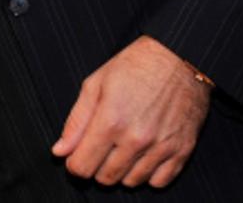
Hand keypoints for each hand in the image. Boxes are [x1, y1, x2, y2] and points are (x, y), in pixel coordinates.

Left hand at [51, 36, 209, 187]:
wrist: (178, 59)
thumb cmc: (134, 67)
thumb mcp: (95, 85)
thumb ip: (76, 122)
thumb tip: (60, 151)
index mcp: (111, 121)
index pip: (82, 166)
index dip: (74, 164)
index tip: (76, 157)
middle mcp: (136, 139)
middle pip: (106, 178)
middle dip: (96, 168)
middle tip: (99, 149)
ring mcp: (161, 147)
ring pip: (132, 182)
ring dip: (121, 171)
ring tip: (121, 149)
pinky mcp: (182, 151)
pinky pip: (159, 182)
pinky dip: (148, 174)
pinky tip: (142, 156)